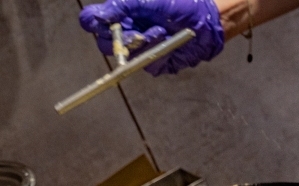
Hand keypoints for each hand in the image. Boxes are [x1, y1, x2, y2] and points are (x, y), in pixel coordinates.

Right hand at [79, 0, 224, 75]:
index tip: (102, 23)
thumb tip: (93, 16)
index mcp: (120, 15)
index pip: (93, 22)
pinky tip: (166, 41)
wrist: (205, 21)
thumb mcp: (146, 0)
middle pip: (105, 46)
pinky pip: (147, 65)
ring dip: (143, 44)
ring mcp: (141, 50)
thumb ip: (120, 7)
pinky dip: (156, 53)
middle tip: (136, 34)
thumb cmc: (178, 5)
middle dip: (119, 40)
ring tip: (160, 31)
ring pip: (127, 58)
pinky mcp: (156, 63)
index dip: (93, 24)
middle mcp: (127, 33)